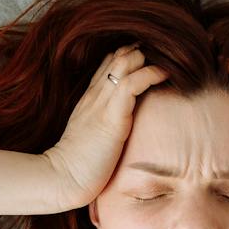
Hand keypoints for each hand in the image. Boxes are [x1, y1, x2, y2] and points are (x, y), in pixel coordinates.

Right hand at [45, 44, 168, 209]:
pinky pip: (132, 83)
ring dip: (147, 57)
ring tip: (167, 59)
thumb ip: (105, 128)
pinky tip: (165, 73)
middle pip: (117, 56)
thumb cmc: (78, 167)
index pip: (108, 64)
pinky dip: (151, 74)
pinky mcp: (112, 116)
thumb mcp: (91, 139)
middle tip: (165, 53)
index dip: (129, 55)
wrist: (61, 179)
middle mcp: (95, 95)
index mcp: (90, 99)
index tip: (151, 58)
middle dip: (141, 50)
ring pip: (124, 62)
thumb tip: (121, 130)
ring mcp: (101, 103)